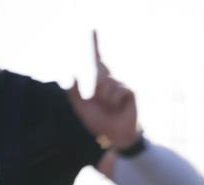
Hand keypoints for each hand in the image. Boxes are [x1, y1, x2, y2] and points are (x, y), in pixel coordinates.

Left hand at [67, 31, 139, 148]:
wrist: (113, 136)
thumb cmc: (98, 122)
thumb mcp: (80, 107)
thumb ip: (74, 92)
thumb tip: (73, 75)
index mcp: (99, 83)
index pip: (98, 60)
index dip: (95, 44)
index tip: (93, 30)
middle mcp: (111, 82)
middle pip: (100, 73)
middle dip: (98, 89)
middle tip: (102, 104)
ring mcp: (121, 86)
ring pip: (107, 83)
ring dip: (105, 98)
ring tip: (110, 108)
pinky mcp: (130, 92)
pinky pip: (119, 89)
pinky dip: (114, 100)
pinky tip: (118, 108)